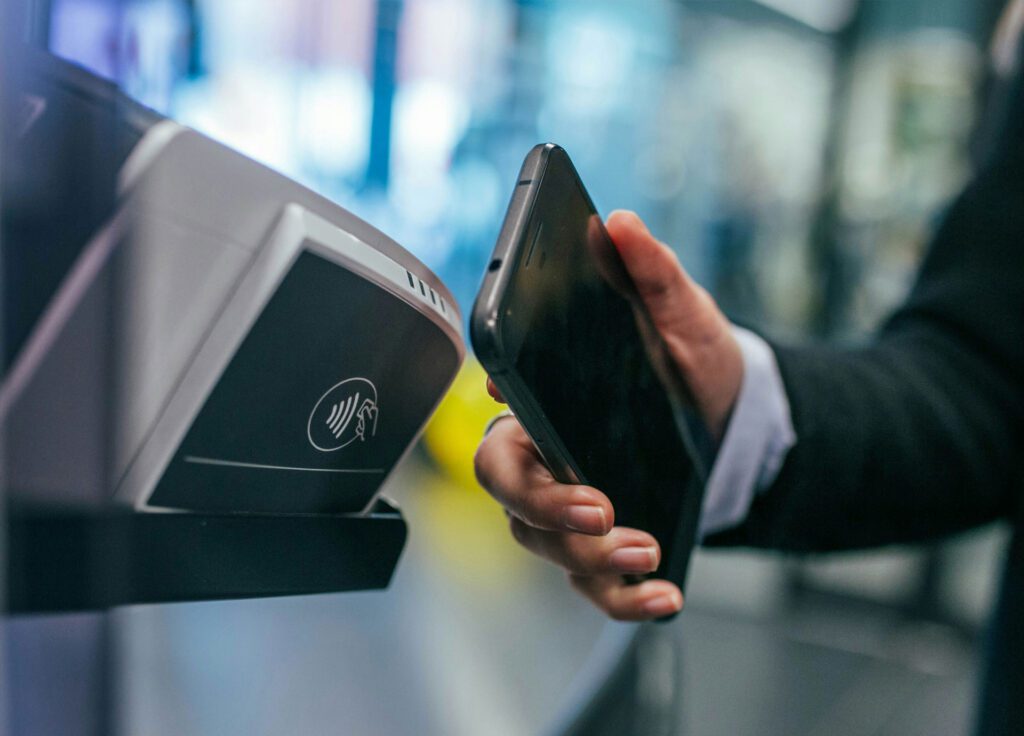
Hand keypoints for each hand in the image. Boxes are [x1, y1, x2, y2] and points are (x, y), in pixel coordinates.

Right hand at [474, 210, 743, 619]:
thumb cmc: (693, 364)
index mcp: (550, 404)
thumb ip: (653, 273)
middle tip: (600, 508)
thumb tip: (622, 225)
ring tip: (647, 548)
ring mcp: (572, 509)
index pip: (500, 418)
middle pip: (507, 492)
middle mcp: (548, 460)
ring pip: (544, 547)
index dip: (504, 425)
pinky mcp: (606, 549)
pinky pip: (594, 587)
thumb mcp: (685, 315)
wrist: (736, 419)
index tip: (522, 410)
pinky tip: (664, 596)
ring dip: (590, 558)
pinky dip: (623, 599)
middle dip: (544, 507)